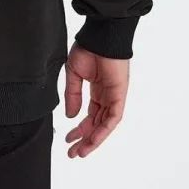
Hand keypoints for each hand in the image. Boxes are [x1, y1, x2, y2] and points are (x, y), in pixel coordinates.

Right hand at [63, 41, 128, 157]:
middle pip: (97, 124)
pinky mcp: (120, 95)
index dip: (79, 129)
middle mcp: (106, 96)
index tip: (68, 139)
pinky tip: (93, 139)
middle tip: (73, 153)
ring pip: (105, 125)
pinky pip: (113, 117)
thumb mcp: (73, 74)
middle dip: (85, 139)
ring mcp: (114, 96)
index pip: (89, 115)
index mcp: (96, 90)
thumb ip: (72, 96)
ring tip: (81, 152)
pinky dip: (103, 130)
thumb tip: (70, 116)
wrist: (100, 35)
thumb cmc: (87, 48)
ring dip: (94, 140)